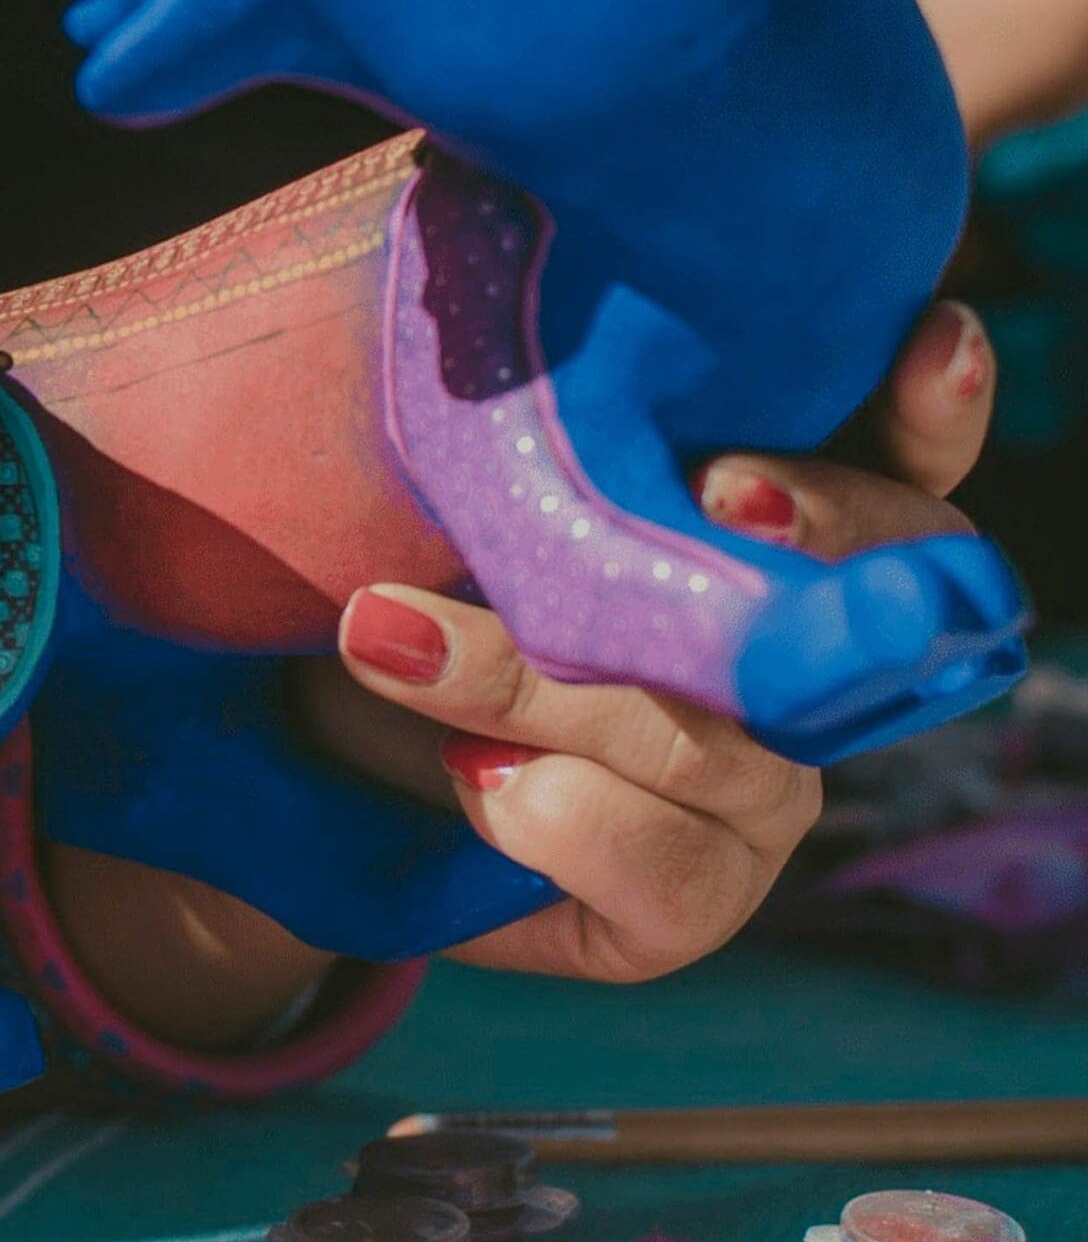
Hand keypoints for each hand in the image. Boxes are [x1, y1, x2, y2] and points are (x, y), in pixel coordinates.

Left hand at [304, 299, 994, 983]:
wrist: (311, 756)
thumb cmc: (397, 573)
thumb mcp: (447, 486)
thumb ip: (524, 433)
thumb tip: (513, 352)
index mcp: (760, 542)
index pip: (894, 465)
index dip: (930, 410)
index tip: (928, 338)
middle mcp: (792, 670)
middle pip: (849, 606)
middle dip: (808, 534)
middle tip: (719, 487)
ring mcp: (755, 794)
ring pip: (712, 738)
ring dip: (541, 683)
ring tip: (388, 631)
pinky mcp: (688, 903)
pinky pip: (659, 862)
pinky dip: (544, 809)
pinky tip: (467, 772)